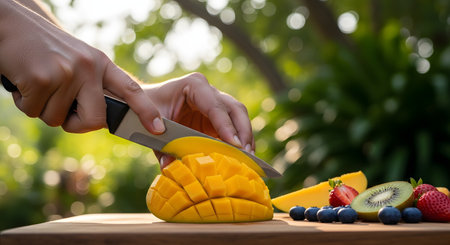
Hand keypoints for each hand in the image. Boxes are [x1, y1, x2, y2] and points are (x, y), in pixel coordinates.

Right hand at [0, 0, 164, 133]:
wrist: (10, 25)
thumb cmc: (44, 49)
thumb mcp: (77, 60)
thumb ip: (91, 86)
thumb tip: (97, 120)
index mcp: (101, 63)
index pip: (130, 90)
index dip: (146, 111)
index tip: (158, 129)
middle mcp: (89, 67)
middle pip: (95, 119)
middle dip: (76, 124)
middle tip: (61, 111)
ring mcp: (67, 72)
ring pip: (57, 119)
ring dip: (42, 108)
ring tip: (37, 82)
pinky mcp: (42, 79)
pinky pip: (35, 111)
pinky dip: (24, 102)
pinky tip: (23, 81)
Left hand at [142, 73, 253, 167]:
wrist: (144, 102)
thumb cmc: (147, 108)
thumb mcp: (148, 124)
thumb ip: (159, 145)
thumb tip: (169, 166)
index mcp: (193, 85)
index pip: (215, 106)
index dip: (226, 126)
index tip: (235, 145)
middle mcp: (208, 91)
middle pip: (235, 109)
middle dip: (243, 132)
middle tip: (247, 154)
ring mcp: (215, 102)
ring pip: (239, 117)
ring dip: (245, 138)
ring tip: (249, 159)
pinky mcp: (216, 117)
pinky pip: (233, 127)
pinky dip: (239, 142)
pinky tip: (241, 158)